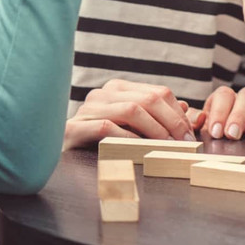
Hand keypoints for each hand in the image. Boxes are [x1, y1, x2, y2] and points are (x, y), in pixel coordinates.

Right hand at [63, 79, 196, 150]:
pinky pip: (107, 128)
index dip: (178, 113)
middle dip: (172, 122)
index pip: (158, 92)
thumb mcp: (132, 127)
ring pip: (131, 110)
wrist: (53, 156)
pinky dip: (129, 139)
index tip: (191, 134)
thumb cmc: (99, 143)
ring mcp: (87, 109)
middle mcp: (103, 93)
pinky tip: (141, 151)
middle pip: (148, 99)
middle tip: (185, 143)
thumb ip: (156, 116)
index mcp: (118, 88)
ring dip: (155, 130)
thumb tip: (185, 107)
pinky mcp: (73, 128)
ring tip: (168, 148)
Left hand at [198, 86, 244, 139]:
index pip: (224, 94)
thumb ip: (196, 124)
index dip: (220, 112)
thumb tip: (195, 119)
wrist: (234, 152)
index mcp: (225, 100)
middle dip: (239, 114)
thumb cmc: (218, 139)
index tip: (217, 132)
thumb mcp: (204, 132)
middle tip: (233, 134)